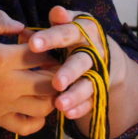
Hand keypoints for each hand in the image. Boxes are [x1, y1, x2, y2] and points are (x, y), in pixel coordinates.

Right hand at [0, 10, 58, 134]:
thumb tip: (20, 25)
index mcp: (1, 58)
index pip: (41, 52)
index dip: (44, 45)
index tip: (32, 43)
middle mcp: (9, 83)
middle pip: (53, 81)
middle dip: (55, 70)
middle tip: (45, 64)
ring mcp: (6, 104)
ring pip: (47, 105)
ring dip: (51, 94)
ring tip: (42, 84)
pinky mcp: (0, 120)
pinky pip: (30, 126)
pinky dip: (38, 119)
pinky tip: (32, 105)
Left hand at [28, 6, 123, 120]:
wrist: (106, 54)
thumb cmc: (73, 35)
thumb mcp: (66, 25)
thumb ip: (53, 24)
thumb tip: (31, 26)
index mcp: (84, 30)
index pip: (67, 32)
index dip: (50, 38)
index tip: (32, 44)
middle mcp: (95, 51)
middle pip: (81, 62)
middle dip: (68, 72)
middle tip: (55, 82)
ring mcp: (99, 72)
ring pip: (88, 84)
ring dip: (74, 95)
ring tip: (59, 104)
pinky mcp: (101, 89)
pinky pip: (92, 100)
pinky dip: (80, 108)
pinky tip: (68, 114)